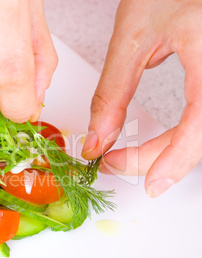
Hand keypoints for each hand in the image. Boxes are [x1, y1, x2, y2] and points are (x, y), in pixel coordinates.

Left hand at [81, 0, 201, 196]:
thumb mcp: (132, 40)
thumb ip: (113, 93)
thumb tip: (98, 139)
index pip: (199, 125)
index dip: (175, 160)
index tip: (147, 183)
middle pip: (200, 134)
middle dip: (159, 158)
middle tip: (118, 162)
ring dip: (170, 151)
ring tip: (132, 156)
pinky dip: (181, 137)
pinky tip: (160, 142)